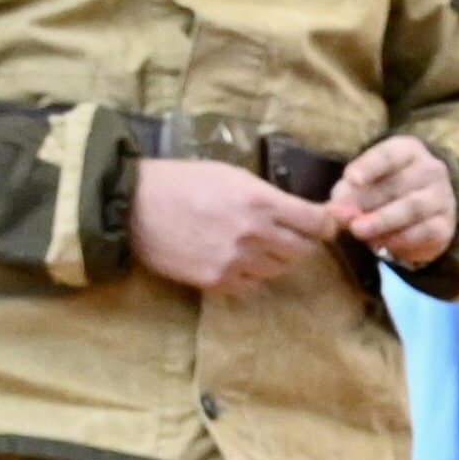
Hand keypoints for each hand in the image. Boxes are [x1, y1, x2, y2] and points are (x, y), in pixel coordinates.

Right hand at [128, 158, 340, 294]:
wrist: (133, 206)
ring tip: (256, 244)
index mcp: (260, 201)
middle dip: (302, 241)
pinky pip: (253, 284)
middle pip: (304, 250)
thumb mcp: (231, 175)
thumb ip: (270, 196)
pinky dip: (252, 274)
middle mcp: (254, 235)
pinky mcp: (218, 282)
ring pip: (280, 269)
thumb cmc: (182, 181)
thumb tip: (304, 212)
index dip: (326, 223)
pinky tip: (236, 258)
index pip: (316, 222)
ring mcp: (236, 262)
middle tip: (290, 234)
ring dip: (277, 258)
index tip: (325, 224)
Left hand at [329, 133, 458, 266]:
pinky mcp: (445, 225)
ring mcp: (442, 197)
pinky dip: (400, 238)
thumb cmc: (383, 191)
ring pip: (412, 207)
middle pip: (398, 184)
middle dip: (367, 201)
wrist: (418, 217)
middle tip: (342, 216)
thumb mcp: (361, 186)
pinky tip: (380, 243)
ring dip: (382, 220)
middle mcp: (431, 169)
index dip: (369, 166)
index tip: (351, 179)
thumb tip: (335, 211)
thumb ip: (346, 196)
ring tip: (358, 230)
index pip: (388, 155)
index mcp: (408, 150)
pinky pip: (424, 232)